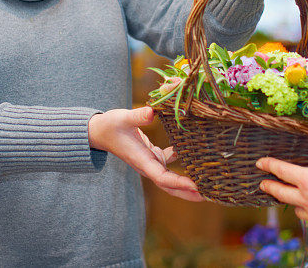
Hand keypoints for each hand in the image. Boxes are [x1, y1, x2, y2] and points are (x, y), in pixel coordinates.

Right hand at [88, 107, 202, 201]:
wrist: (98, 131)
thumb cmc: (109, 125)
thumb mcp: (122, 118)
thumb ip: (137, 116)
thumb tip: (152, 113)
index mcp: (141, 160)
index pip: (162, 177)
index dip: (179, 183)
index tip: (195, 187)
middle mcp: (147, 164)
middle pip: (169, 185)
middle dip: (187, 192)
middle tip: (209, 196)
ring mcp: (150, 160)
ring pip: (170, 176)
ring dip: (186, 181)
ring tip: (206, 184)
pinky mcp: (151, 154)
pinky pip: (168, 161)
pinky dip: (181, 159)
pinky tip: (192, 151)